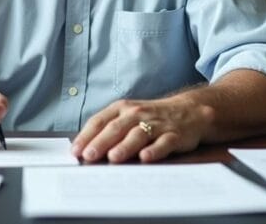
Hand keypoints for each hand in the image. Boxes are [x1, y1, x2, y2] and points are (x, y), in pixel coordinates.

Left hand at [70, 98, 213, 163]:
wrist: (189, 111)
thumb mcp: (128, 116)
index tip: (75, 151)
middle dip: (101, 142)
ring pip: (138, 134)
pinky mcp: (174, 135)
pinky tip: (146, 157)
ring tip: (113, 157)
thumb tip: (85, 149)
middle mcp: (137, 114)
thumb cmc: (151, 117)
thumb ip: (108, 130)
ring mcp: (156, 124)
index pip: (100, 121)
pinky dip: (155, 150)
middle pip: (116, 128)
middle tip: (89, 156)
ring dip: (125, 146)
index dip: (86, 136)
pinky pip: (164, 142)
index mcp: (122, 108)